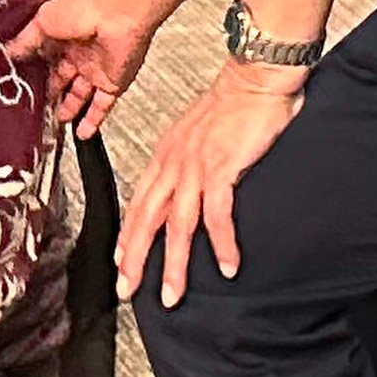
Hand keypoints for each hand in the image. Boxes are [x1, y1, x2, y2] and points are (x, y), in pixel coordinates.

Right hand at [10, 0, 155, 135]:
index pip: (45, 60)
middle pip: (61, 81)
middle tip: (36, 108)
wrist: (119, 16)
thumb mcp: (42, 22)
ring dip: (68, 110)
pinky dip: (92, 121)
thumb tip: (7, 52)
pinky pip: (101, 107)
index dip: (33, 74)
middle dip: (49, 95)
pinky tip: (81, 133)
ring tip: (55, 123)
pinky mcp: (112, 84)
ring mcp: (96, 70)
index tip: (20, 87)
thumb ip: (25, 41)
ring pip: (80, 96)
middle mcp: (79, 54)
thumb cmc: (85, 10)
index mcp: (62, 37)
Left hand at [118, 62, 305, 306]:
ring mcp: (195, 166)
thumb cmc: (233, 107)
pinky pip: (218, 214)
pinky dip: (221, 244)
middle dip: (135, 259)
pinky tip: (227, 267)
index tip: (120, 265)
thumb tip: (188, 190)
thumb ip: (188, 163)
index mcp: (164, 156)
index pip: (138, 203)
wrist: (255, 80)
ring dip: (174, 264)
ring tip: (172, 295)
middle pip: (146, 219)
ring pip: (176, 225)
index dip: (128, 236)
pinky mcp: (222, 168)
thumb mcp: (197, 137)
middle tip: (127, 291)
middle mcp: (172, 163)